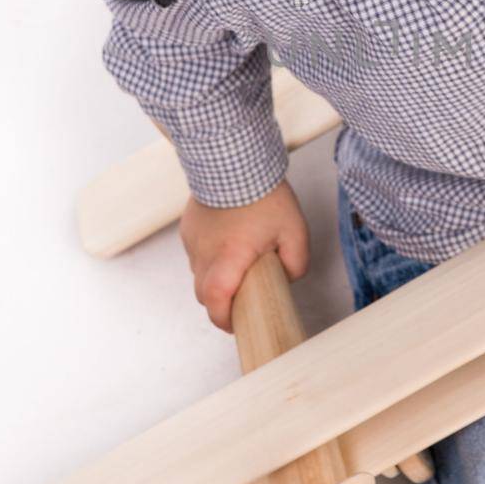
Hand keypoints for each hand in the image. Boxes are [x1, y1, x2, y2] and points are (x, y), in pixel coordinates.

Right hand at [178, 178, 310, 333]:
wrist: (235, 159)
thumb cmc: (264, 195)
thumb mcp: (295, 231)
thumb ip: (297, 263)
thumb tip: (289, 278)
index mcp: (229, 258)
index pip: (216, 302)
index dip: (224, 320)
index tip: (236, 324)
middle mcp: (204, 253)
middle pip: (204, 294)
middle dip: (221, 303)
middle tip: (242, 300)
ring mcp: (193, 240)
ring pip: (198, 274)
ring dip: (215, 278)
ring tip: (238, 266)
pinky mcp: (187, 227)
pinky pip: (196, 253)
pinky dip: (209, 257)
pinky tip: (228, 243)